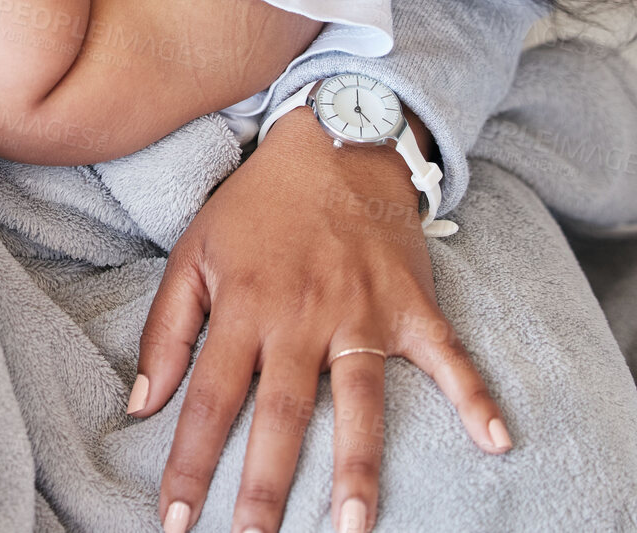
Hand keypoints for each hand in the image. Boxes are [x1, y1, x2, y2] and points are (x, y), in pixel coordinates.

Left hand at [131, 108, 509, 532]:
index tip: (176, 520)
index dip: (190, 463)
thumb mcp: (193, 252)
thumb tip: (140, 406)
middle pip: (282, 413)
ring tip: (354, 525)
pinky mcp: (411, 304)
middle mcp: (301, 316)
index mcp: (243, 307)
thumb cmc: (255, 206)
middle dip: (265, 484)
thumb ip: (165, 330)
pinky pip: (447, 356)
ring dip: (359, 465)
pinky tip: (496, 441)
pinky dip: (475, 396)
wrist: (333, 142)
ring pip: (361, 400)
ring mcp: (362, 312)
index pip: (210, 400)